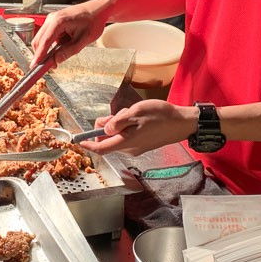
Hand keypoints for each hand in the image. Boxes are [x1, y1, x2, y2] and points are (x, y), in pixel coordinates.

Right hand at [30, 2, 105, 65]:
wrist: (97, 10)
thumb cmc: (93, 21)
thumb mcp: (84, 39)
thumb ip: (69, 51)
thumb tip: (57, 59)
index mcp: (59, 21)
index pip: (45, 42)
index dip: (39, 55)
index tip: (35, 65)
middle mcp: (52, 18)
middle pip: (39, 40)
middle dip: (42, 54)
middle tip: (52, 65)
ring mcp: (52, 19)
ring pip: (42, 38)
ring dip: (49, 48)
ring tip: (64, 51)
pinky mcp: (54, 21)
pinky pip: (48, 35)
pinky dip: (53, 43)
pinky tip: (65, 43)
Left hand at [81, 99, 197, 156]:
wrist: (182, 122)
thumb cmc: (160, 116)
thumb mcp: (136, 113)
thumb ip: (118, 122)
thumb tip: (105, 129)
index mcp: (127, 142)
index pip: (102, 148)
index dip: (88, 144)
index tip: (78, 140)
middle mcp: (130, 149)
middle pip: (108, 139)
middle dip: (108, 125)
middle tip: (120, 113)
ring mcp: (137, 147)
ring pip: (118, 135)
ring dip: (120, 123)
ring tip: (134, 113)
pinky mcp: (142, 144)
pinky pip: (127, 135)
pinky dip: (128, 126)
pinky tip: (139, 117)